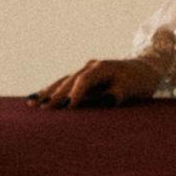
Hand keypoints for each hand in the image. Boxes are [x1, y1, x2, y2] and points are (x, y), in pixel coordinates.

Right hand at [32, 55, 163, 107]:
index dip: (76, 93)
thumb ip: (120, 93)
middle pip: (69, 80)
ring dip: (48, 92)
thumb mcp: (133, 88)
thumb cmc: (139, 81)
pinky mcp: (83, 76)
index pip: (85, 80)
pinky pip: (64, 83)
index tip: (68, 107)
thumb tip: (107, 101)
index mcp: (102, 67)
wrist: (144, 69)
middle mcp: (90, 66)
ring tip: (32, 102)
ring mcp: (85, 70)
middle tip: (42, 108)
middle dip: (55, 94)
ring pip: (63, 81)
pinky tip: (38, 96)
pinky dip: (52, 89)